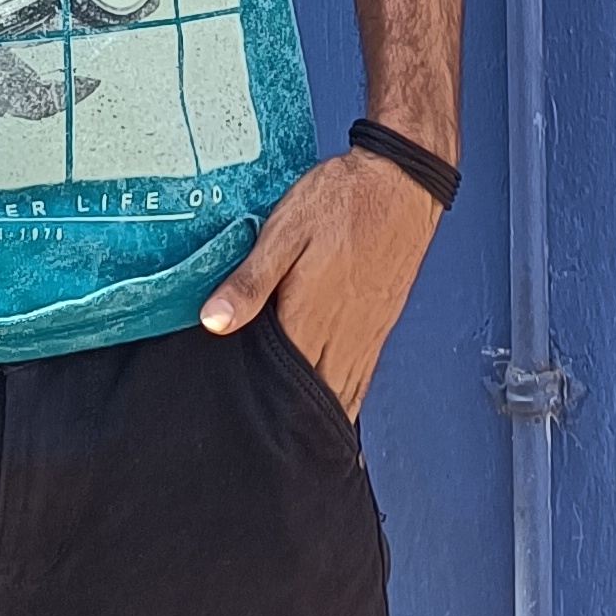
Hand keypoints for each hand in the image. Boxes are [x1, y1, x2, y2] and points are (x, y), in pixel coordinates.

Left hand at [199, 144, 442, 418]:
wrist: (401, 181)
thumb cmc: (342, 200)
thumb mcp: (283, 230)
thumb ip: (250, 281)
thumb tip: (214, 323)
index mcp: (310, 318)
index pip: (278, 383)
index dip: (256, 404)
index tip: (234, 421)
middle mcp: (341, 338)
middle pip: (310, 399)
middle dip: (286, 420)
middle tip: (257, 434)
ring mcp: (365, 337)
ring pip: (341, 395)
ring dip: (317, 415)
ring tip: (291, 435)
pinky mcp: (380, 327)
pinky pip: (361, 380)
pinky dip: (345, 399)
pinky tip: (332, 404)